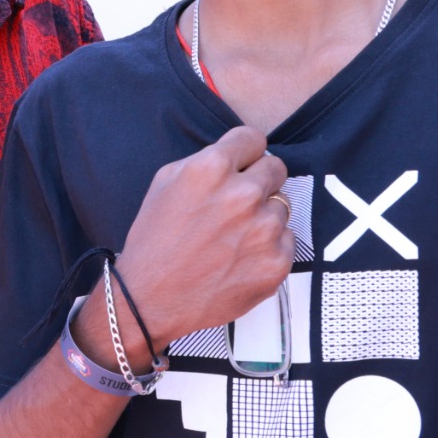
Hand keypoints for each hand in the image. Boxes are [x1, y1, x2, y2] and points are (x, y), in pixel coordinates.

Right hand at [112, 126, 294, 344]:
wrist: (150, 299)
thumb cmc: (154, 240)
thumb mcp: (164, 183)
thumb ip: (205, 160)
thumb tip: (239, 155)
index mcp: (212, 168)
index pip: (254, 138)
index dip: (245, 153)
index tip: (242, 165)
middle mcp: (243, 195)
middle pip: (276, 168)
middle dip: (259, 181)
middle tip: (237, 204)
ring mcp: (264, 230)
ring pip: (281, 207)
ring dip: (262, 217)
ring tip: (231, 238)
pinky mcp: (277, 262)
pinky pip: (286, 240)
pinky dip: (268, 248)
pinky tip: (239, 259)